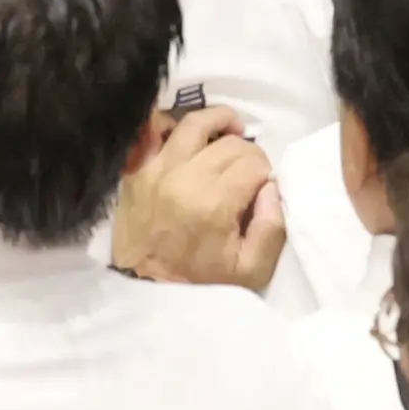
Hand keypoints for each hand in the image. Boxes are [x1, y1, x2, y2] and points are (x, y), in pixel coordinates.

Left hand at [113, 106, 283, 289]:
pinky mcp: (136, 169)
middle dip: (248, 152)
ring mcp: (156, 169)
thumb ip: (272, 228)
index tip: (262, 188)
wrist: (145, 289)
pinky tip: (188, 133)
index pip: (253, 163)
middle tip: (249, 172)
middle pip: (229, 143)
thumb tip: (271, 187)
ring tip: (231, 131)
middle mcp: (184, 178)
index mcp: (214, 204)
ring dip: (218, 121)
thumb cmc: (202, 281)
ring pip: (193, 123)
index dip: (265, 172)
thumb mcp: (252, 271)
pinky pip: (151, 130)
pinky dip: (170, 122)